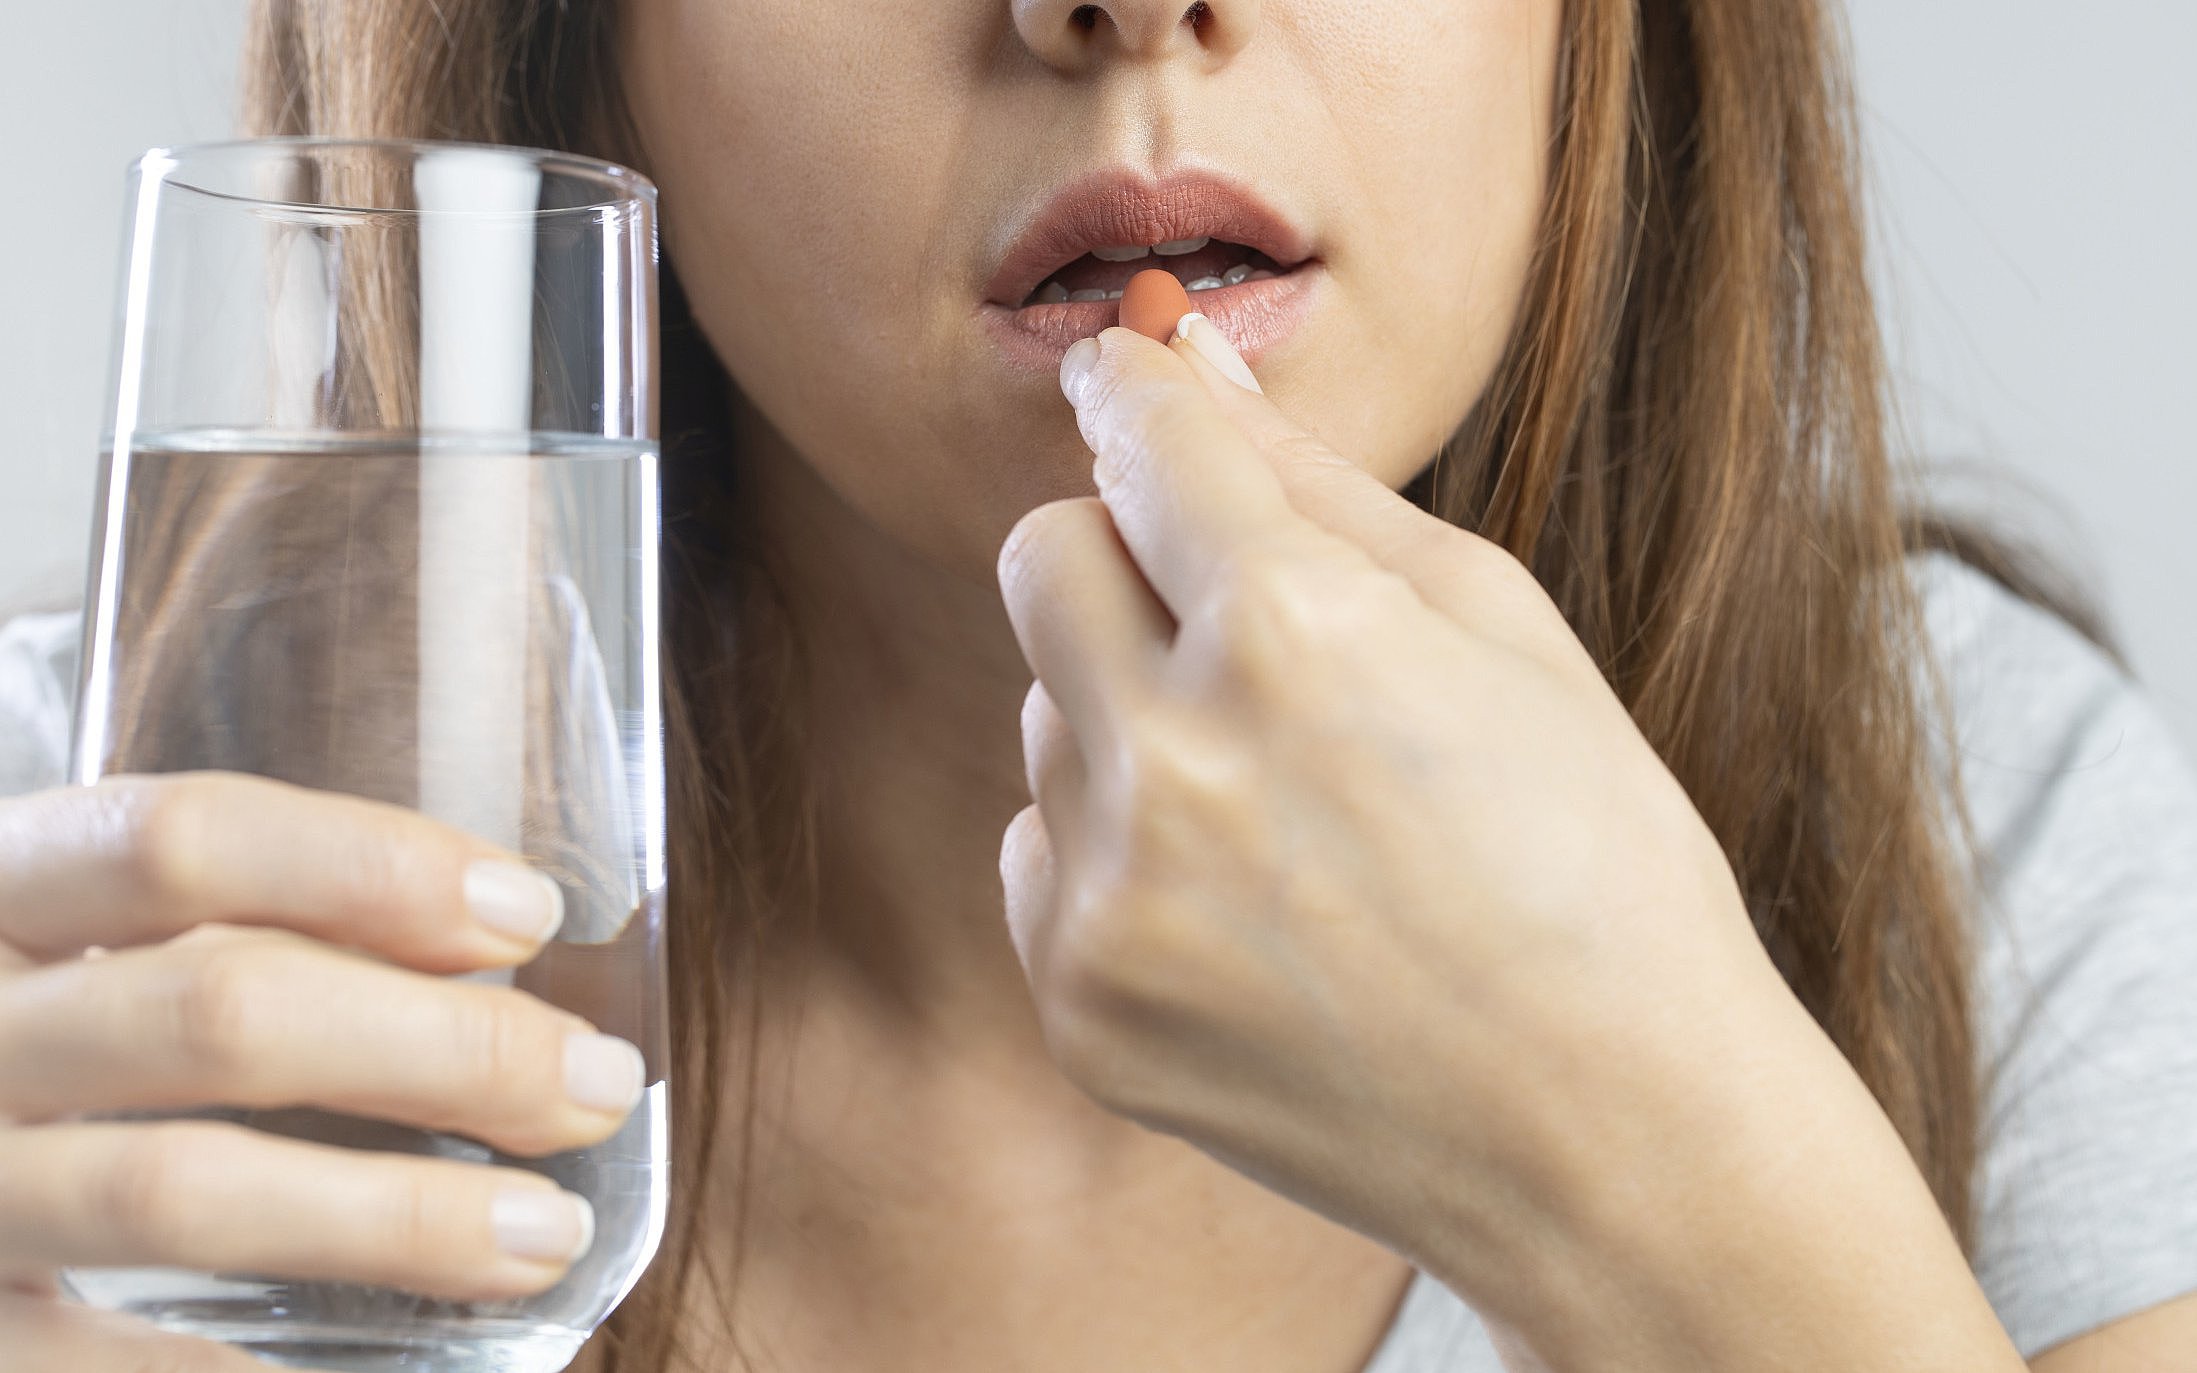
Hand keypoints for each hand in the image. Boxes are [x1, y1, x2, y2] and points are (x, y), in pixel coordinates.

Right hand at [0, 773, 642, 1370]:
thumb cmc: (52, 1061)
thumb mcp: (101, 967)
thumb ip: (243, 947)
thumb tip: (505, 957)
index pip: (178, 837)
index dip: (370, 866)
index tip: (529, 913)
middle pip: (217, 1012)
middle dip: (443, 1046)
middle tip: (596, 1083)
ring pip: (179, 1190)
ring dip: (399, 1215)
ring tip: (548, 1233)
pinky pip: (101, 1363)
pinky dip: (248, 1368)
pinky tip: (403, 1371)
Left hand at [994, 322, 1809, 1324]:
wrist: (1612, 1131)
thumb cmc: (1594, 863)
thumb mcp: (1497, 628)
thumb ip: (1317, 484)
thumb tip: (1189, 363)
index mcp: (1291, 636)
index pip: (1141, 445)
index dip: (1135, 389)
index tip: (1126, 372)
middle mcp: (1171, 763)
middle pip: (1040, 557)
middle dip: (1120, 553)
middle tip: (1226, 611)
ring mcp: (1112, 901)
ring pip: (1041, 712)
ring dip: (1131, 717)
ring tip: (1281, 805)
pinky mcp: (1079, 1006)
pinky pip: (1037, 849)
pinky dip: (1116, 848)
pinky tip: (1244, 900)